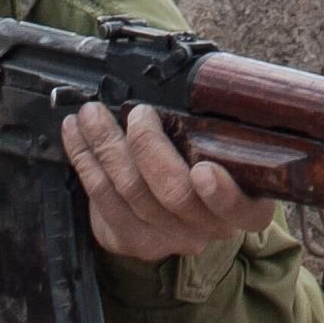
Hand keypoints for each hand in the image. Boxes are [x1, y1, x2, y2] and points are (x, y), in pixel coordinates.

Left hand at [62, 102, 278, 264]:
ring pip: (131, 191)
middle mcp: (210, 227)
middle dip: (148, 147)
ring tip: (92, 113)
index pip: (244, 210)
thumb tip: (195, 84)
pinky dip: (85, 159)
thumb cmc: (203, 158)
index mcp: (247, 205)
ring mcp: (169, 237)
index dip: (223, 195)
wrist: (174, 210)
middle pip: (175, 194)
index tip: (203, 170)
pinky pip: (103, 198)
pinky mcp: (132, 238)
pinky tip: (76, 134)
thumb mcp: (226, 145)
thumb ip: (219, 126)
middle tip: (139, 113)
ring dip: (106, 144)